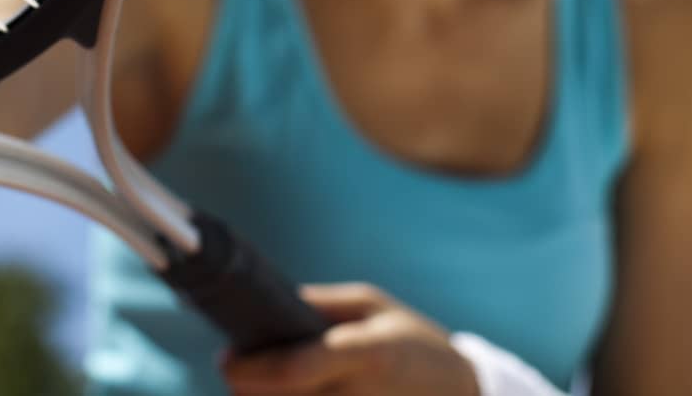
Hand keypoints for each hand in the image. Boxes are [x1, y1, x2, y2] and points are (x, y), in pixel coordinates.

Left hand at [221, 284, 479, 394]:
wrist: (465, 391)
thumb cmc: (413, 339)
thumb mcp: (373, 305)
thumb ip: (321, 305)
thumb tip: (269, 305)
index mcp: (365, 353)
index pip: (295, 368)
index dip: (251, 368)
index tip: (225, 358)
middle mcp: (361, 394)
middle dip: (248, 388)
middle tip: (234, 367)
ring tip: (255, 381)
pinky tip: (283, 393)